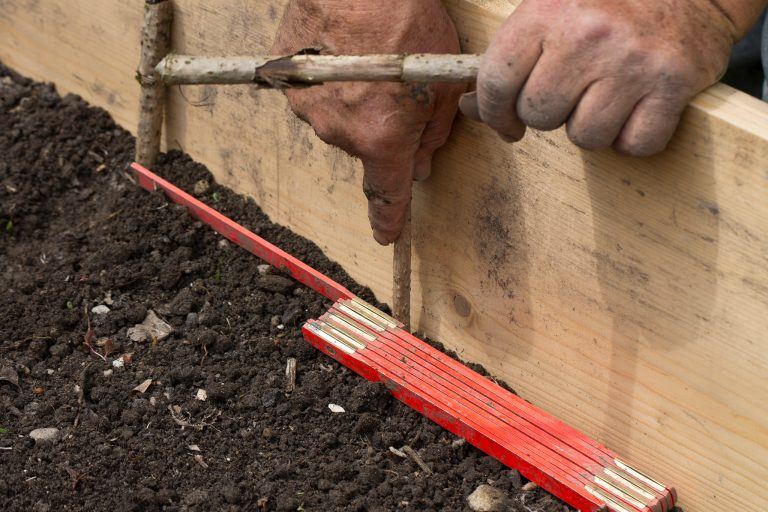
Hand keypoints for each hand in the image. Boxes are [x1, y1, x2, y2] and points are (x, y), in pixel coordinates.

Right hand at [272, 0, 464, 243]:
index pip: (386, 193)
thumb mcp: (443, 81)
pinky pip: (313, 91)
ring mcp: (308, 105)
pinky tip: (341, 50)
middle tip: (396, 85)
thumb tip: (420, 164)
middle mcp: (340, 131)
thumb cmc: (407, 21)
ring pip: (338, 117)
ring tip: (367, 58)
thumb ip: (433, 133)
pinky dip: (328, 78)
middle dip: (381, 124)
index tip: (386, 235)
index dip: (387, 219)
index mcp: (382, 138)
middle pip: (365, 143)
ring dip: (352, 99)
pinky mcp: (287, 78)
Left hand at [461, 0, 761, 155]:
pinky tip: (638, 108)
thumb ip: (509, 57)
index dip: (494, 112)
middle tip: (571, 93)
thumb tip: (470, 107)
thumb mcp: (550, 11)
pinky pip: (635, 144)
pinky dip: (634, 137)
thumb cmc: (609, 3)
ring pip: (586, 136)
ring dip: (592, 127)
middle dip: (549, 114)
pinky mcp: (672, 84)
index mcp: (548, 11)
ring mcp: (632, 62)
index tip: (505, 122)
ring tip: (607, 96)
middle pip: (539, 116)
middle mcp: (588, 36)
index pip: (497, 83)